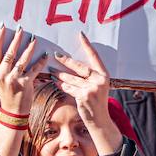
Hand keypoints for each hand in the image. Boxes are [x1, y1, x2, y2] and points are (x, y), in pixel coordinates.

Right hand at [0, 24, 47, 114]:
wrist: (13, 111)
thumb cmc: (7, 92)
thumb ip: (1, 66)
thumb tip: (10, 48)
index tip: (2, 27)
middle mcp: (2, 74)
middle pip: (10, 52)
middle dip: (16, 39)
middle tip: (21, 29)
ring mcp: (13, 79)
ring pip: (23, 59)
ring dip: (29, 47)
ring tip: (33, 38)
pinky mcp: (25, 83)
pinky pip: (34, 69)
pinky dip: (41, 61)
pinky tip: (45, 55)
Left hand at [54, 32, 122, 155]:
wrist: (100, 121)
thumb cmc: (97, 102)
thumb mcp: (98, 87)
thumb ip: (90, 77)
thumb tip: (73, 64)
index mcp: (104, 75)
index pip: (94, 56)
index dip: (87, 45)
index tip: (81, 34)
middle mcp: (99, 80)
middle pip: (79, 66)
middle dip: (66, 61)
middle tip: (55, 55)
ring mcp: (91, 88)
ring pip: (71, 78)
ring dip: (59, 74)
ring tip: (51, 70)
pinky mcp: (83, 96)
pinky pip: (69, 88)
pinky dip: (61, 84)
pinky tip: (55, 81)